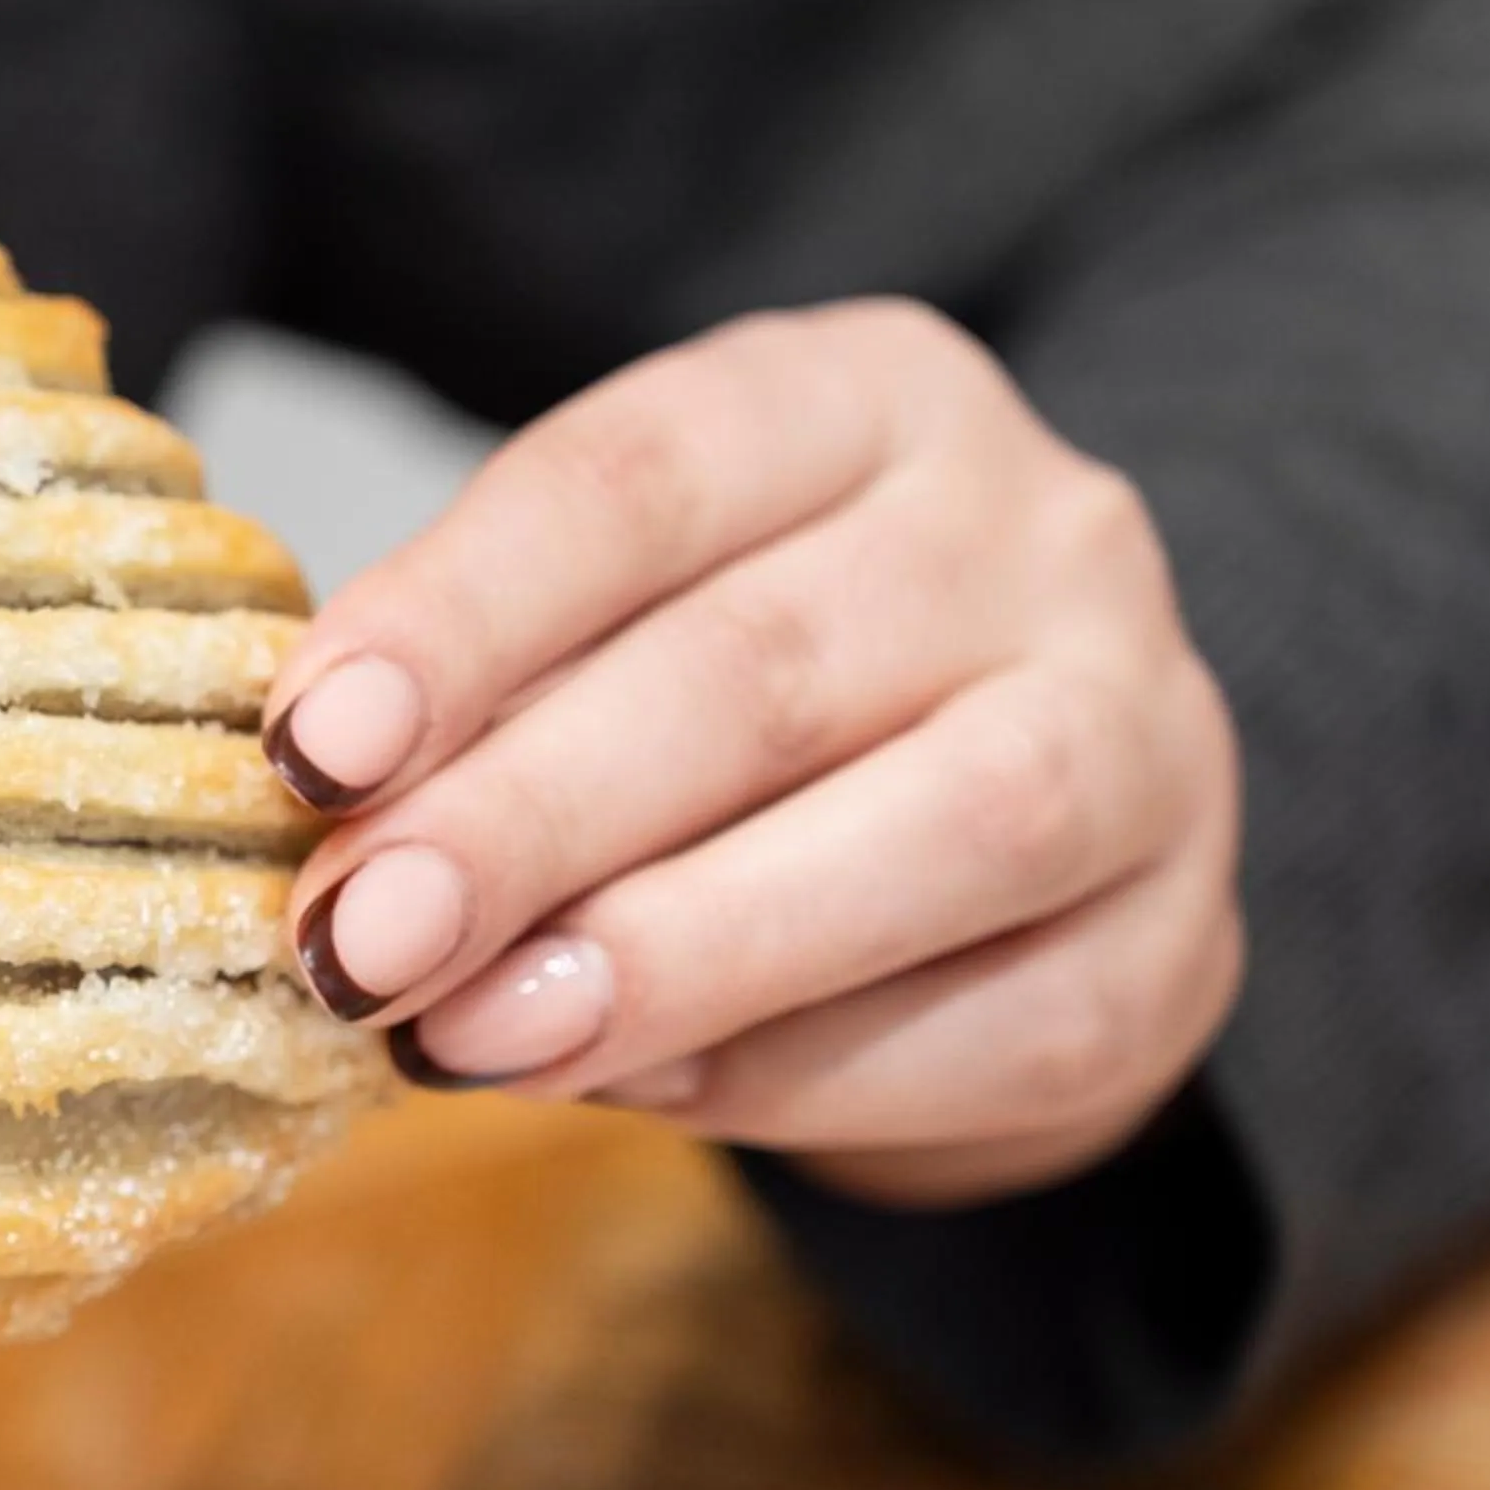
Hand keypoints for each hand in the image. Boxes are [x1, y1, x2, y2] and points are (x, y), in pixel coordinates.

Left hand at [264, 299, 1242, 1208]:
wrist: (1000, 848)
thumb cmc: (736, 711)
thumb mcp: (604, 633)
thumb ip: (487, 701)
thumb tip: (328, 821)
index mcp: (863, 398)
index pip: (639, 475)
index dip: (460, 619)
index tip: (312, 748)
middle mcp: (1041, 531)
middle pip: (766, 667)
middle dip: (529, 820)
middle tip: (359, 940)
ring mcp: (1152, 731)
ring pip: (946, 830)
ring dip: (675, 952)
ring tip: (471, 1036)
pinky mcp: (1178, 943)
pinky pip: (1003, 1023)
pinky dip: (797, 1073)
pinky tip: (635, 1091)